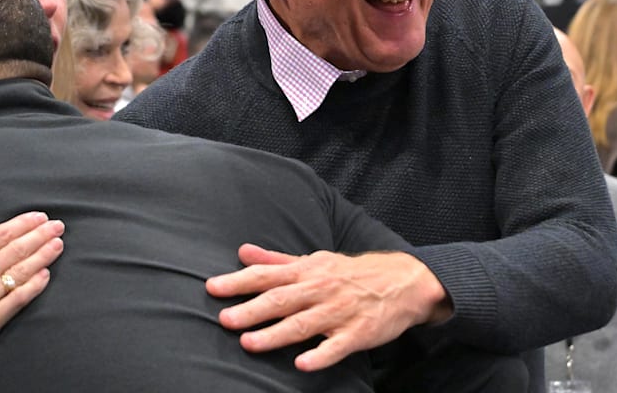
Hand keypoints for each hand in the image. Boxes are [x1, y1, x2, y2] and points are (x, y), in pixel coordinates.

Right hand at [0, 212, 64, 392]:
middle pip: (14, 251)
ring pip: (19, 274)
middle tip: (58, 226)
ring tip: (58, 244)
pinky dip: (33, 288)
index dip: (23, 224)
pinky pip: (16, 303)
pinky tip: (45, 275)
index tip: (39, 217)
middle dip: (40, 236)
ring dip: (42, 257)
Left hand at [206, 245, 451, 371]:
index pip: (266, 275)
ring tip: (248, 343)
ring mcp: (339, 312)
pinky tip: (302, 364)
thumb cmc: (350, 272)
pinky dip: (320, 355)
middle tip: (224, 319)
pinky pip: (337, 346)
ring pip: (303, 324)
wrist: (403, 281)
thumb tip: (243, 252)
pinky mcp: (358, 333)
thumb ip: (276, 260)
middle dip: (250, 310)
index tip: (213, 288)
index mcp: (306, 271)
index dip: (238, 281)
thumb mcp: (314, 260)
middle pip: (280, 300)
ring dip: (275, 334)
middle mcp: (319, 289)